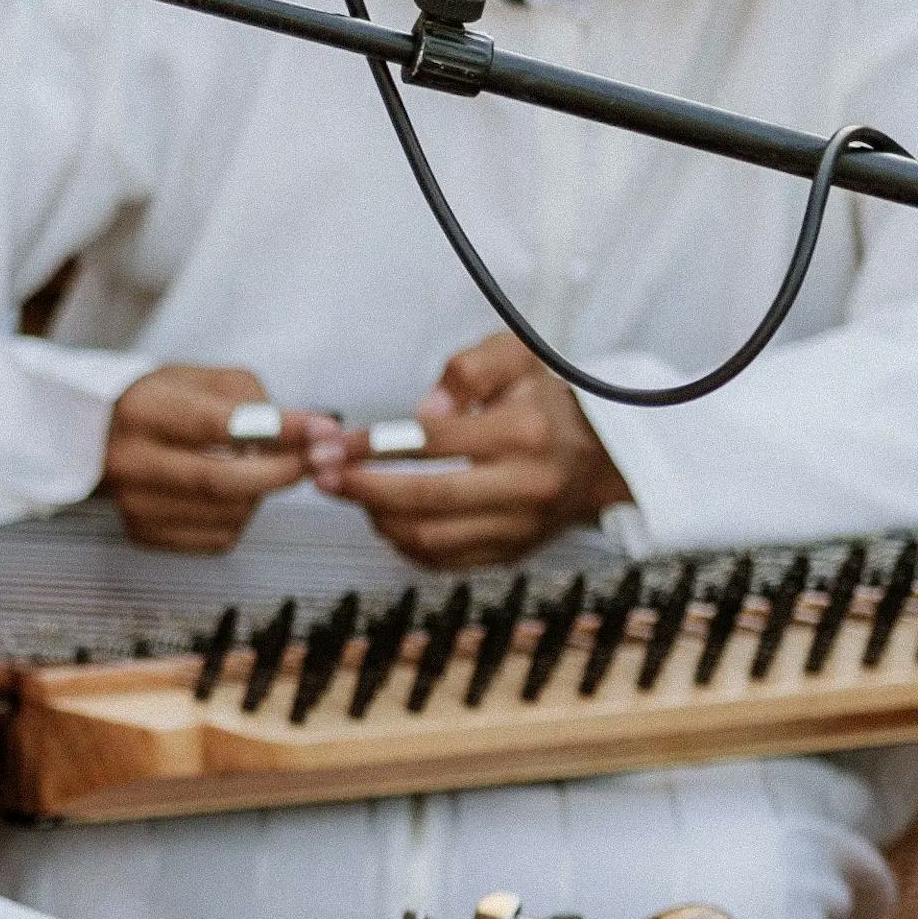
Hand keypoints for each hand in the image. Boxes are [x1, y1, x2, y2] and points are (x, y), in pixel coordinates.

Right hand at [102, 365, 346, 550]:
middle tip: (316, 460)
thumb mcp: (204, 380)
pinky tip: (230, 493)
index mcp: (142, 411)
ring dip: (261, 493)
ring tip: (256, 468)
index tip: (322, 429)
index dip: (278, 429)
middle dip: (282, 472)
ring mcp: (134, 503)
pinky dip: (241, 516)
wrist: (102, 436)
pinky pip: (219, 536)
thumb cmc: (164, 404)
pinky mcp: (143, 533)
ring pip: (228, 513)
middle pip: (221, 481)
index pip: (219, 424)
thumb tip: (312, 433)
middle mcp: (131, 461)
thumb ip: (255, 402)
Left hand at [325, 334, 617, 568]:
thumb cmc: (541, 401)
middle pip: (426, 498)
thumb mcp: (516, 358)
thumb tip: (424, 411)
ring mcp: (518, 528)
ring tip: (348, 491)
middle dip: (363, 488)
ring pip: (430, 538)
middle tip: (321, 475)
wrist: (597, 458)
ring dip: (376, 517)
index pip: (433, 441)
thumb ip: (468, 369)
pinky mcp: (510, 554)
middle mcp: (525, 486)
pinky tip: (381, 515)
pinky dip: (402, 542)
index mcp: (524, 432)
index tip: (332, 444)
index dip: (375, 445)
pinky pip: (442, 560)